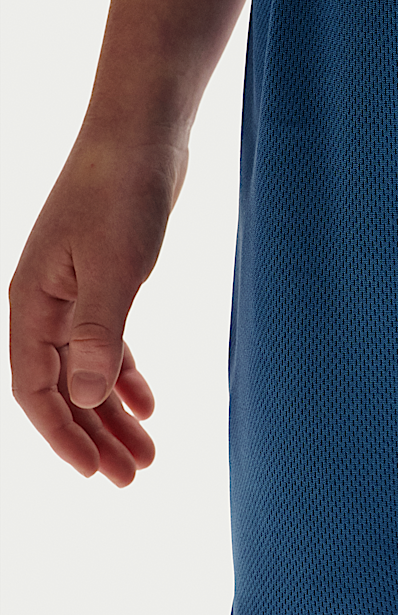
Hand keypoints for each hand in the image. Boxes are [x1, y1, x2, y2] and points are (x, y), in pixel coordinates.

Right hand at [8, 138, 185, 485]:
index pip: (34, 388)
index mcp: (31, 303)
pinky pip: (106, 345)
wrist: (142, 135)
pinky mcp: (103, 281)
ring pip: (86, 371)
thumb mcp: (115, 266)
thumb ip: (100, 333)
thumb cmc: (123, 192)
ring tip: (148, 455)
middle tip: (131, 479)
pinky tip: (149, 404)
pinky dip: (125, 376)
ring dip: (113, 414)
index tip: (94, 474)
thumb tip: (82, 398)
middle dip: (93, 436)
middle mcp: (43, 303)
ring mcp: (72, 293)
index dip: (61, 435)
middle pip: (61, 388)